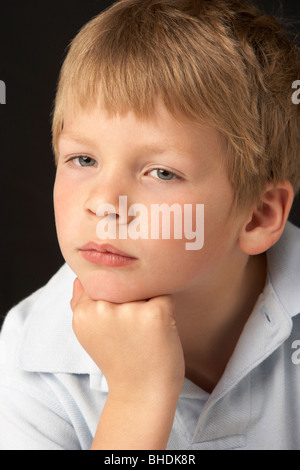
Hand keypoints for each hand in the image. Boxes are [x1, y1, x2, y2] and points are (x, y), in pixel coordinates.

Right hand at [70, 278, 184, 402]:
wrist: (140, 394)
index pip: (101, 282)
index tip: (118, 323)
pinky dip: (165, 309)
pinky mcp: (155, 314)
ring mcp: (129, 311)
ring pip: (143, 287)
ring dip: (147, 301)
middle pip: (123, 282)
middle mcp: (103, 308)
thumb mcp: (89, 334)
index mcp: (83, 312)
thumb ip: (81, 305)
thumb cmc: (118, 360)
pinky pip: (164, 295)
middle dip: (130, 297)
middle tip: (132, 327)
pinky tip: (158, 331)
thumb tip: (79, 279)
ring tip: (144, 331)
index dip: (114, 299)